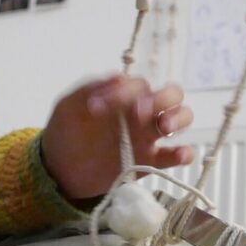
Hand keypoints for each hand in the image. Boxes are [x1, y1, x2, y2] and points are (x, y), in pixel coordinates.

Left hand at [41, 75, 195, 199]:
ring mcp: (149, 136)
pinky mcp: (151, 161)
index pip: (139, 85)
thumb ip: (89, 89)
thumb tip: (118, 76)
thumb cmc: (66, 131)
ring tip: (163, 128)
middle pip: (171, 95)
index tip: (97, 107)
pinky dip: (183, 153)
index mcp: (125, 95)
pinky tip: (178, 154)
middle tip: (139, 112)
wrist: (61, 168)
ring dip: (178, 119)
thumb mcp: (69, 107)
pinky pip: (176, 155)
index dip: (125, 92)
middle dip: (161, 100)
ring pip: (182, 118)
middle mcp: (142, 112)